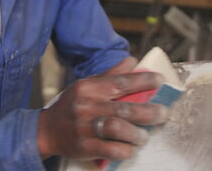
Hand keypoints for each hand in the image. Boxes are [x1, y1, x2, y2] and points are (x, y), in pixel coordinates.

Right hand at [37, 57, 169, 159]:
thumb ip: (110, 74)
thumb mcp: (87, 85)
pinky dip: (125, 150)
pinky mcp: (84, 147)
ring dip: (136, 133)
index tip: (159, 81)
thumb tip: (132, 61)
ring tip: (145, 135)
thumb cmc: (73, 105)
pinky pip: (110, 150)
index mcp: (88, 88)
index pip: (119, 82)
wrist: (48, 131)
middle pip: (123, 108)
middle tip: (163, 113)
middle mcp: (86, 106)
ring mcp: (84, 128)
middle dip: (148, 112)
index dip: (142, 81)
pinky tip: (131, 148)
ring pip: (117, 129)